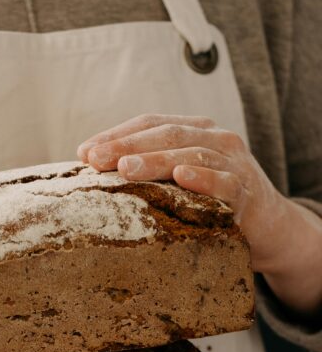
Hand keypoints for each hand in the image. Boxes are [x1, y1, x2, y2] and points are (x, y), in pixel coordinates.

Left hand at [78, 114, 321, 317]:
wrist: (266, 227)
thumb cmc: (211, 203)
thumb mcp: (178, 182)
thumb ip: (147, 171)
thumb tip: (91, 170)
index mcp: (194, 130)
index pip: (150, 123)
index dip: (116, 135)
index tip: (84, 152)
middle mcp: (215, 138)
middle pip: (166, 134)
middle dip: (127, 146)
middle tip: (96, 160)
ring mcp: (232, 163)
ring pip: (190, 154)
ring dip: (155, 160)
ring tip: (126, 169)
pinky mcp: (246, 191)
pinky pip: (223, 183)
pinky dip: (203, 179)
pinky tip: (181, 178)